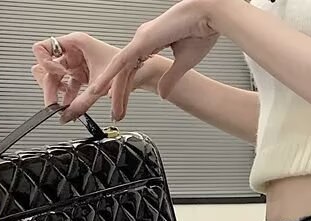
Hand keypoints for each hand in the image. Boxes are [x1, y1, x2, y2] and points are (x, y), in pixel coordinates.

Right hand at [32, 33, 120, 107]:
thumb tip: (69, 115)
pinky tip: (69, 107)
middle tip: (53, 104)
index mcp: (75, 43)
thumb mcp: (100, 85)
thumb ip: (82, 101)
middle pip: (47, 68)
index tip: (59, 76)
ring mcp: (76, 63)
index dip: (47, 64)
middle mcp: (72, 51)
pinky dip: (67, 97)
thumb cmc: (125, 65)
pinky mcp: (81, 74)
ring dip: (56, 94)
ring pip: (55, 78)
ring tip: (61, 108)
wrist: (139, 71)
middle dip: (48, 87)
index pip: (42, 48)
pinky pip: (67, 86)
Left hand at [60, 0, 218, 122]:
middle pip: (123, 72)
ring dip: (114, 90)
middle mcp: (143, 40)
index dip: (126, 88)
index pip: (132, 70)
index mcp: (151, 43)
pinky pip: (121, 62)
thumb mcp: (183, 64)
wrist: (207, 16)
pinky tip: (102, 88)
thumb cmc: (200, 32)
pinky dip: (111, 76)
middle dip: (118, 94)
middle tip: (116, 113)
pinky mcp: (143, 40)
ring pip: (121, 69)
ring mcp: (141, 39)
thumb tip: (162, 93)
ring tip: (110, 108)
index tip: (122, 104)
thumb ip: (169, 79)